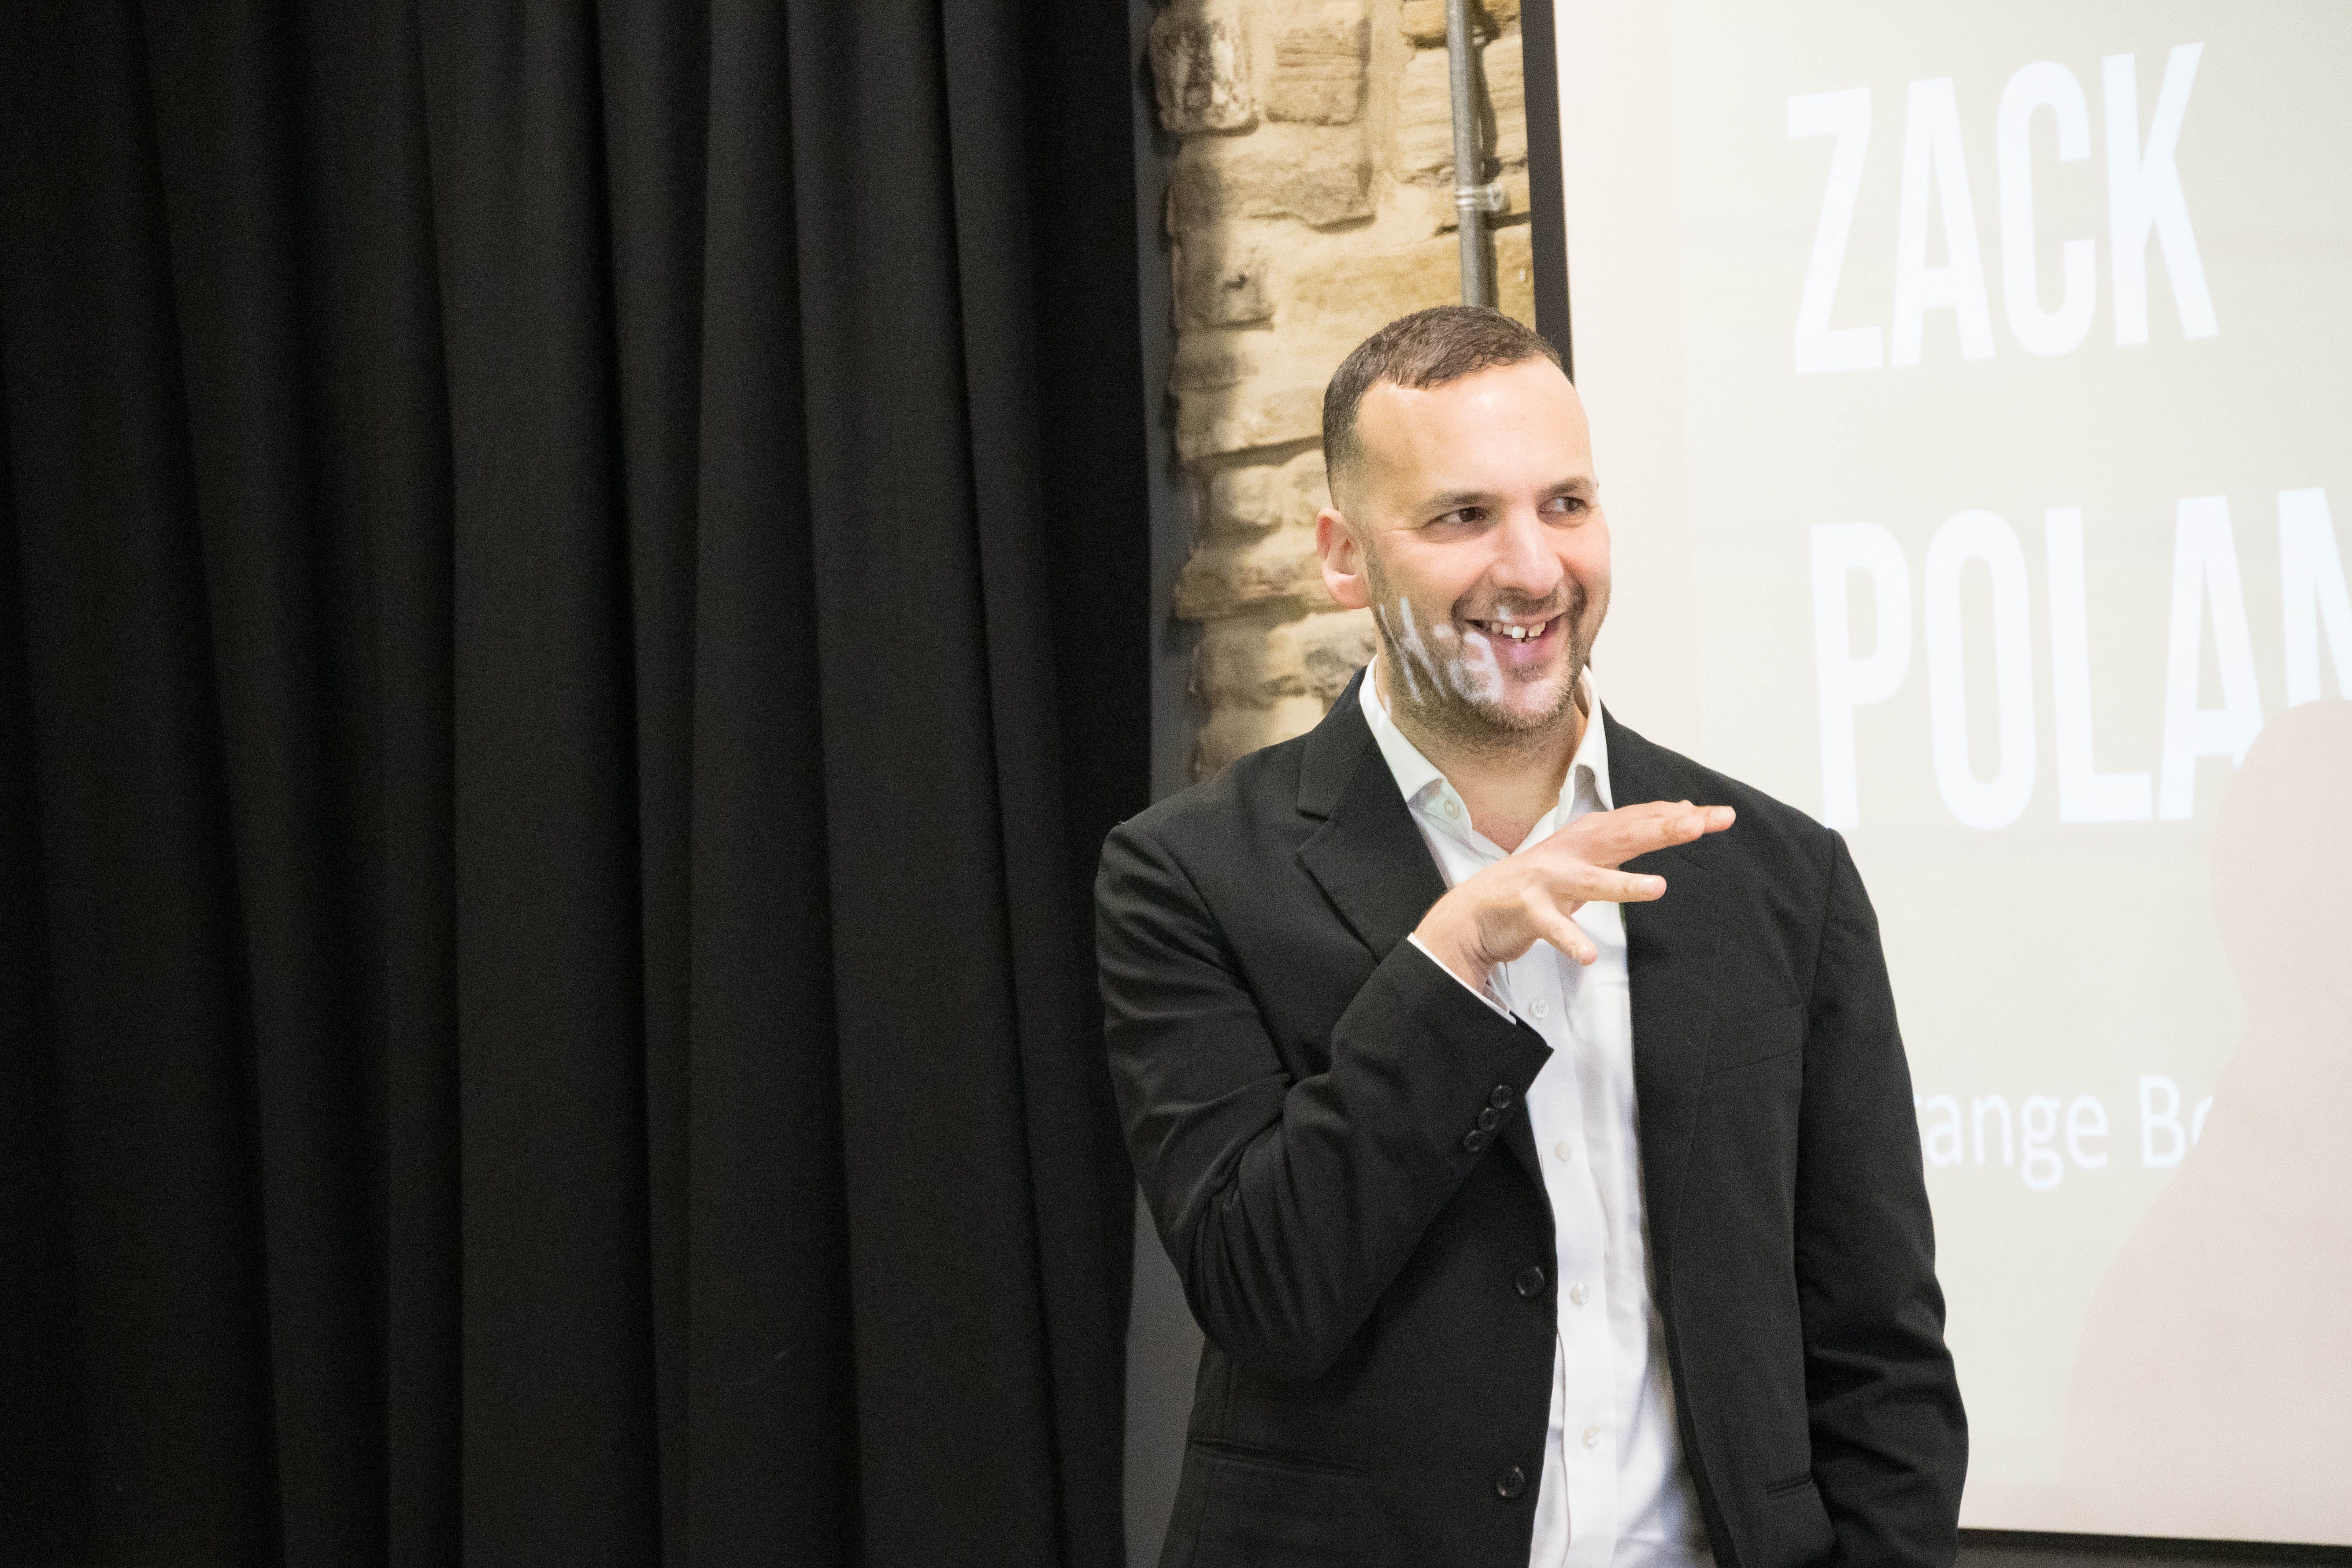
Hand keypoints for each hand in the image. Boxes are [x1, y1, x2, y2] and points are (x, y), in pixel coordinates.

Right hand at [1414, 800, 1734, 985]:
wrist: (1476, 911)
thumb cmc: (1535, 884)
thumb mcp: (1585, 856)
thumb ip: (1624, 838)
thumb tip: (1675, 813)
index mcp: (1585, 838)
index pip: (1637, 819)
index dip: (1676, 816)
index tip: (1716, 815)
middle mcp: (1569, 852)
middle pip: (1621, 837)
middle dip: (1659, 830)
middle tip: (1699, 824)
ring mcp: (1547, 880)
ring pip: (1590, 881)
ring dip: (1622, 884)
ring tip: (1657, 887)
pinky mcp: (1527, 911)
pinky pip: (1552, 928)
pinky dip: (1569, 940)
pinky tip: (1587, 954)